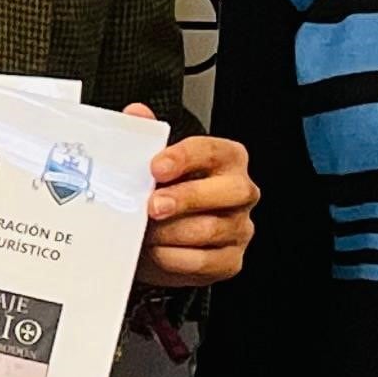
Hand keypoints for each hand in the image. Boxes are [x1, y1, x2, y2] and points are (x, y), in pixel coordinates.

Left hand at [124, 104, 254, 288]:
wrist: (155, 240)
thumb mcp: (152, 164)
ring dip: (171, 232)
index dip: (184, 158)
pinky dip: (174, 258)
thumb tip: (137, 114)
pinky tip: (156, 251)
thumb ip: (147, 136)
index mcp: (226, 159)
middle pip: (228, 191)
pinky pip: (205, 261)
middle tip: (151, 206)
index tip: (155, 167)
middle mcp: (240, 191)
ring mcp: (240, 227)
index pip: (213, 151)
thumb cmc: (162, 193)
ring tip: (145, 231)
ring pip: (212, 229)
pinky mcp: (230, 260)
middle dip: (186, 198)